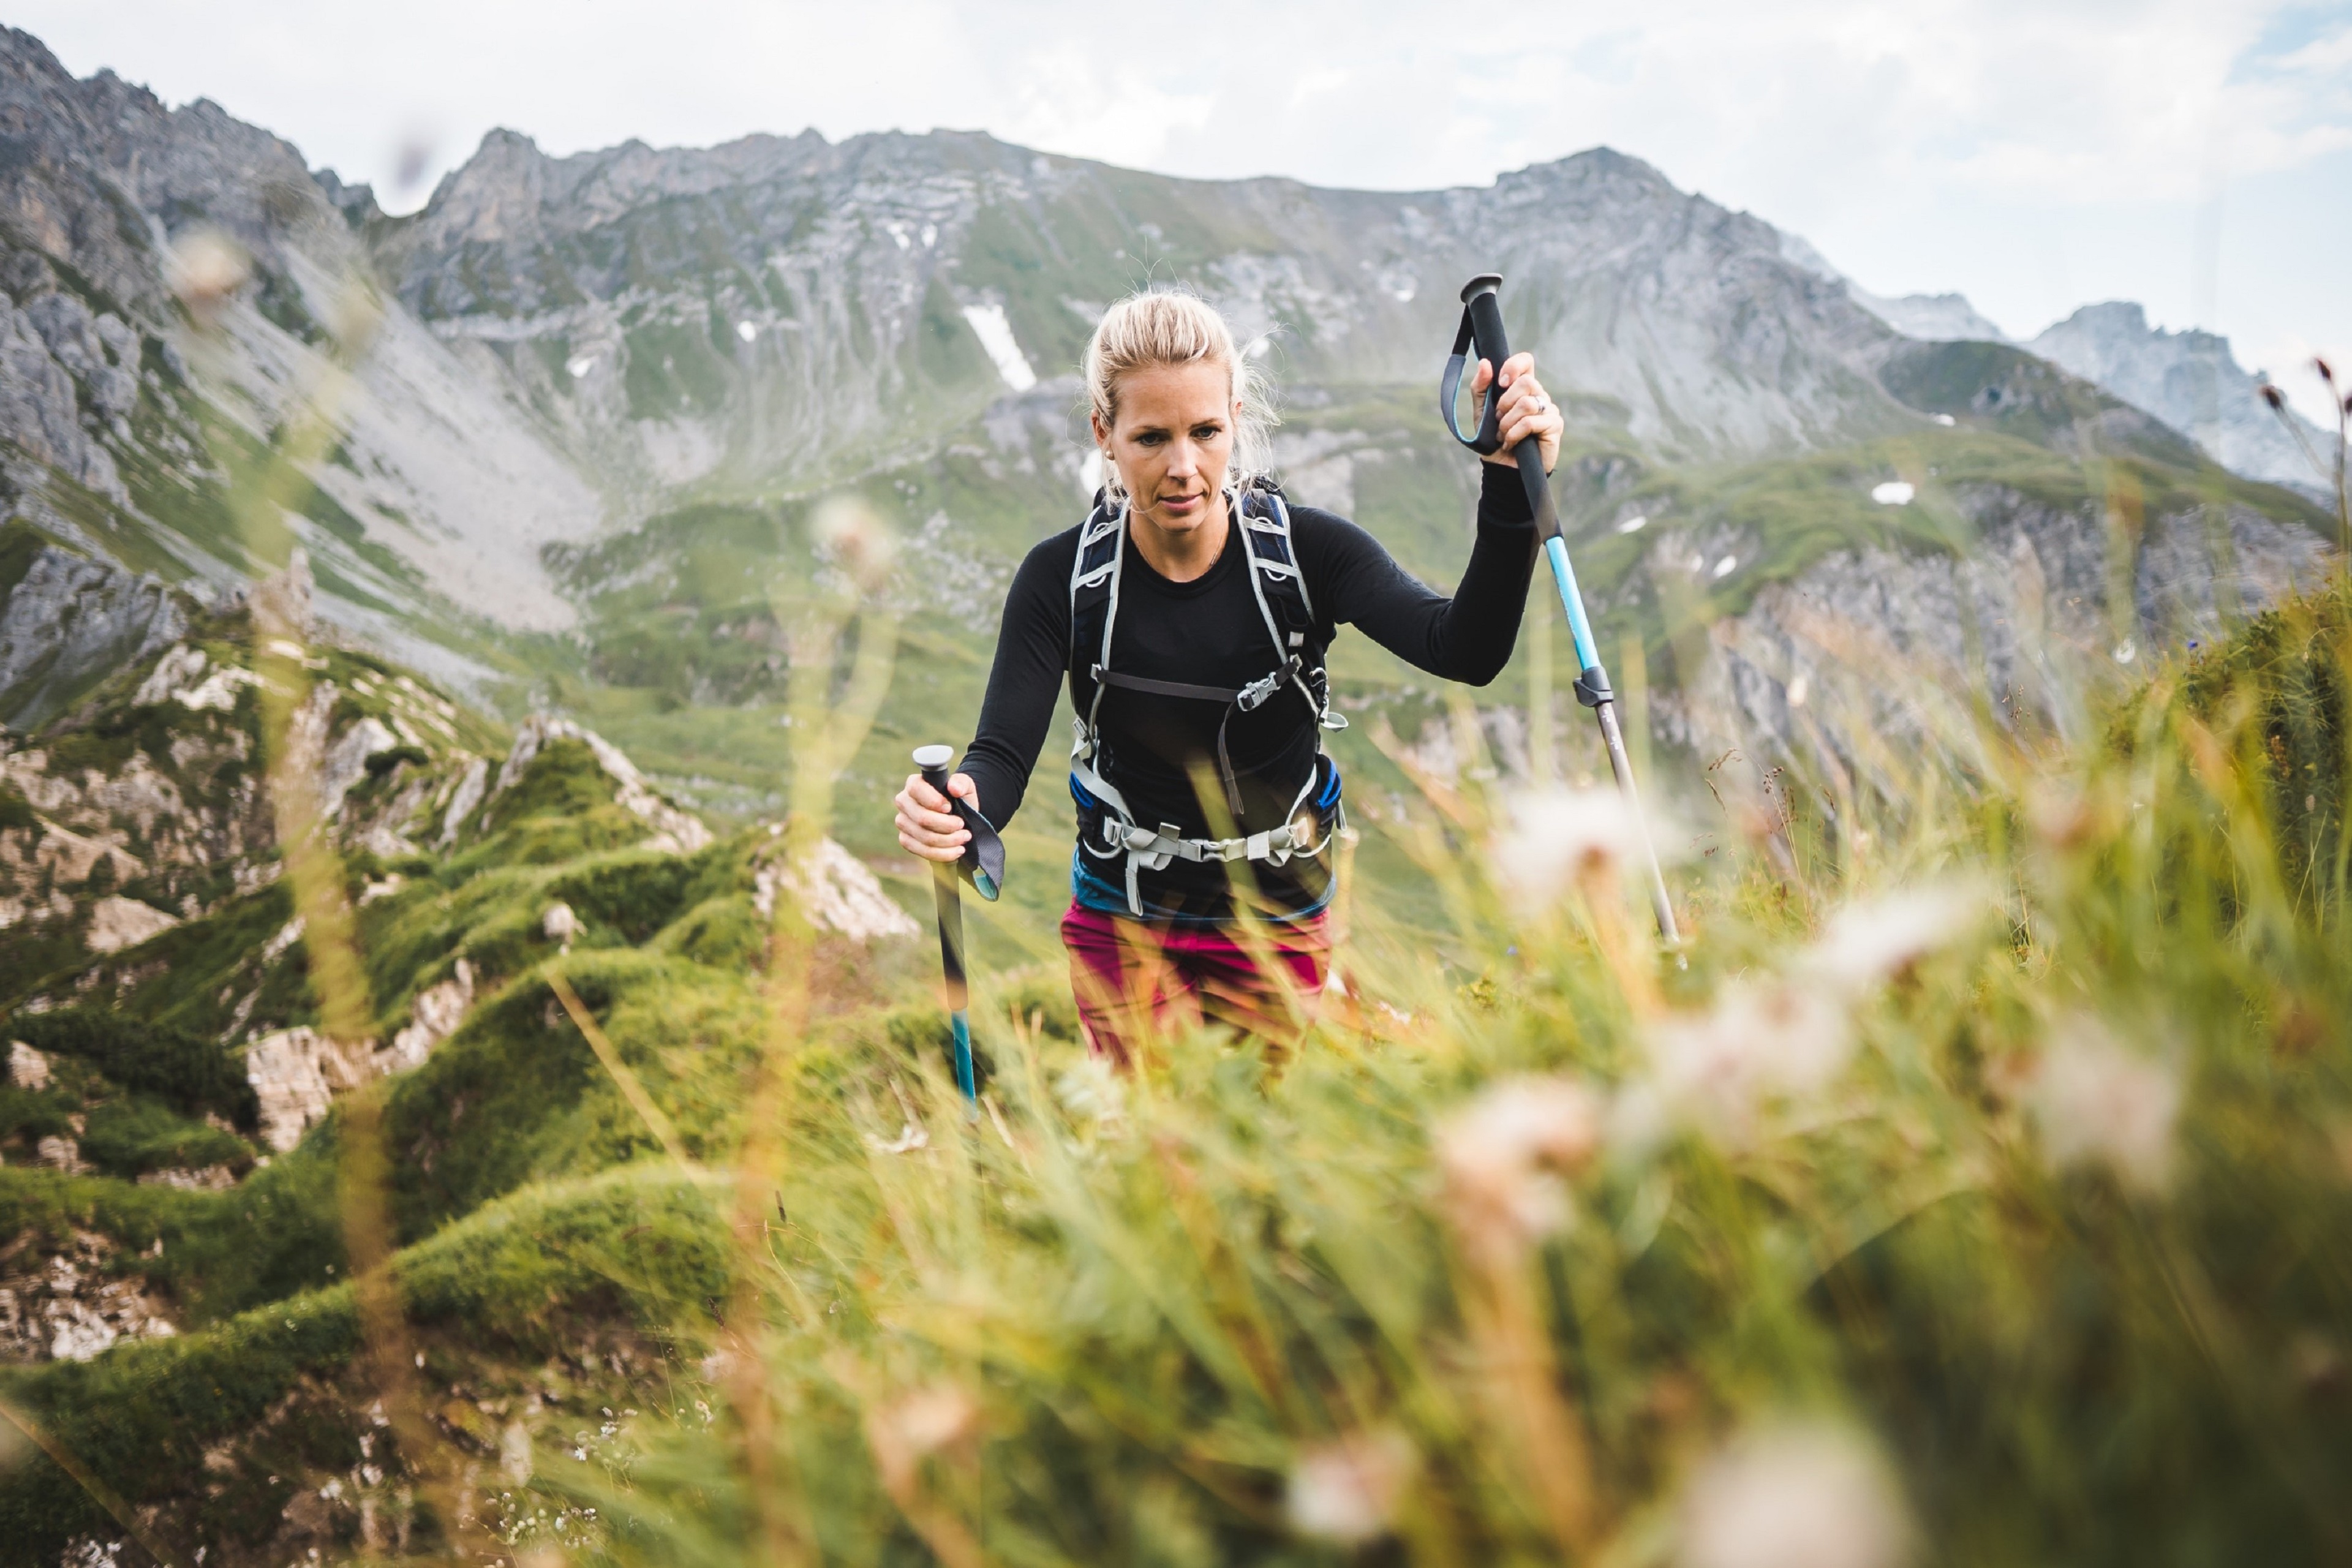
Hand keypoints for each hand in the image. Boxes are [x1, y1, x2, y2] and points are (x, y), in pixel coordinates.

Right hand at [896, 771, 978, 863]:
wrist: (958, 816)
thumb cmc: (959, 798)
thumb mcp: (966, 787)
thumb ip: (962, 783)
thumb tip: (954, 788)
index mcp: (914, 784)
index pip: (916, 789)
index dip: (933, 801)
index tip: (949, 808)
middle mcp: (903, 802)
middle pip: (921, 818)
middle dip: (946, 826)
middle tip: (963, 827)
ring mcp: (902, 822)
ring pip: (924, 837)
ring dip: (948, 841)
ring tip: (964, 838)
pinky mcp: (906, 840)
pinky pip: (922, 851)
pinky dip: (943, 854)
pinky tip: (957, 851)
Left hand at [1472, 352, 1562, 474]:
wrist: (1502, 468)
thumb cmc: (1493, 439)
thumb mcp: (1481, 412)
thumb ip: (1481, 387)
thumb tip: (1485, 363)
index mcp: (1522, 388)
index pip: (1526, 361)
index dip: (1513, 367)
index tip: (1500, 383)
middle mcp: (1539, 395)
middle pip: (1526, 382)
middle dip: (1505, 402)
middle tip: (1498, 419)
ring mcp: (1549, 409)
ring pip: (1527, 403)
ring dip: (1507, 422)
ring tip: (1503, 435)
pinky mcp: (1555, 425)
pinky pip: (1530, 422)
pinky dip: (1514, 434)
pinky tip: (1511, 444)